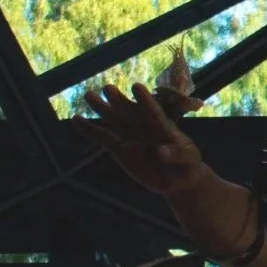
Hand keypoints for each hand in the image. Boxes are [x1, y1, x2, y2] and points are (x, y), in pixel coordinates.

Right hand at [76, 83, 208, 194]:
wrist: (179, 179)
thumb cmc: (189, 165)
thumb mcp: (190, 160)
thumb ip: (177, 154)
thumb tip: (161, 151)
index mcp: (164, 128)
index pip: (154, 113)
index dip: (146, 101)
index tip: (136, 87)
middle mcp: (145, 129)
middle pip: (131, 113)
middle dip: (120, 101)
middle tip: (107, 88)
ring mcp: (132, 138)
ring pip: (114, 122)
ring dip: (102, 110)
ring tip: (88, 96)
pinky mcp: (121, 150)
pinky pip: (103, 139)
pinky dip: (90, 130)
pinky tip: (76, 119)